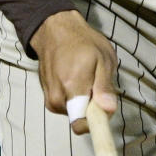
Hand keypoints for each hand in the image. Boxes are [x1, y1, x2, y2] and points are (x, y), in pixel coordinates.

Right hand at [30, 10, 117, 133]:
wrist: (54, 31)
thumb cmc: (82, 42)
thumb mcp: (103, 59)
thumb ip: (105, 87)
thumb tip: (108, 110)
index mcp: (72, 88)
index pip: (81, 124)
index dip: (96, 124)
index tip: (104, 114)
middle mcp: (57, 98)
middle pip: (81, 118)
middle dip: (93, 108)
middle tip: (98, 85)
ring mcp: (50, 98)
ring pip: (74, 112)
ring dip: (84, 101)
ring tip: (87, 78)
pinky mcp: (48, 97)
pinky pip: (67, 106)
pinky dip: (75, 97)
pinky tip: (76, 79)